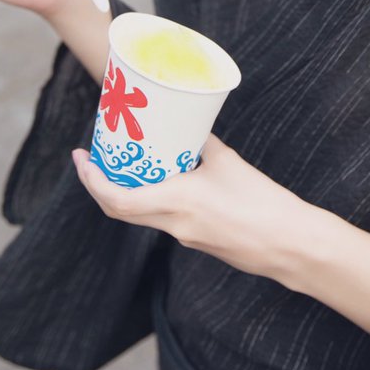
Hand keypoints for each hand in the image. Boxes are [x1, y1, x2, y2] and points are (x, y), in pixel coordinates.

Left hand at [72, 134, 312, 281]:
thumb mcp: (228, 162)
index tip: (81, 158)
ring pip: (142, 214)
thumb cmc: (261, 201)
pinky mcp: (198, 241)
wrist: (288, 243)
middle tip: (93, 159)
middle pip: (119, 210)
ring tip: (129, 164)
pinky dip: (155, 200)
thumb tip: (188, 125)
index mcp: (175, 202)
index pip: (116, 198)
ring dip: (128, 191)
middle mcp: (173, 224)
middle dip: (100, 185)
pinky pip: (165, 219)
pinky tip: (167, 182)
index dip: (91, 180)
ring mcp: (184, 237)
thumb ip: (203, 144)